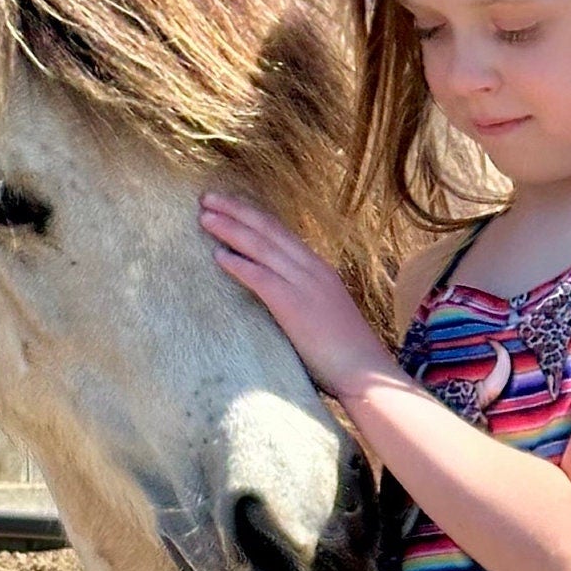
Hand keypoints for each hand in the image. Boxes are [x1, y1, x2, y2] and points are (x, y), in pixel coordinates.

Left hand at [200, 190, 389, 400]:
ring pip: (262, 247)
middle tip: (207, 198)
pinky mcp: (295, 306)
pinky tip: (218, 256)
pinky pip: (261, 277)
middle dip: (236, 211)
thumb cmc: (345, 354)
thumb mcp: (324, 314)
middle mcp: (312, 269)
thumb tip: (279, 299)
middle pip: (268, 230)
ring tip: (205, 217)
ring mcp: (304, 285)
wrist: (365, 372)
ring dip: (230, 230)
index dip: (252, 216)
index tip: (228, 206)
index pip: (281, 233)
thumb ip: (304, 299)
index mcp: (319, 269)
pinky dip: (238, 264)